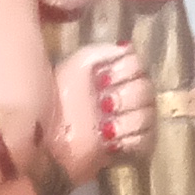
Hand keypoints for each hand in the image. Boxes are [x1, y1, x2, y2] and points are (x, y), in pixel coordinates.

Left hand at [52, 40, 156, 184]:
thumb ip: (100, 52)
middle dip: (125, 97)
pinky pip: (146, 139)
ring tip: (106, 127)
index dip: (126, 70)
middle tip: (104, 104)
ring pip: (147, 115)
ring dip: (126, 120)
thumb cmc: (60, 97)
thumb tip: (126, 49)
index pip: (138, 64)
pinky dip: (132, 140)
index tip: (104, 79)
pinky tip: (113, 141)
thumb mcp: (74, 65)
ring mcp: (130, 120)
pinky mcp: (130, 145)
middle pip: (146, 90)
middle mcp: (128, 95)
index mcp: (116, 73)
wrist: (46, 134)